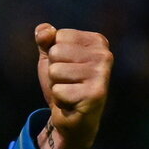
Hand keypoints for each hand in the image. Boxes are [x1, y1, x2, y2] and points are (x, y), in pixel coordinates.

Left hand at [35, 24, 112, 148]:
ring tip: (69, 91)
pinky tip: (72, 103)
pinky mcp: (95, 94)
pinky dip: (59, 99)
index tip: (66, 67)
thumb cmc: (63, 84)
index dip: (54, 55)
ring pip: (55, 71)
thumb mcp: (51, 59)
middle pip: (56, 52)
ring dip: (56, 85)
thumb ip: (46, 41)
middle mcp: (105, 55)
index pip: (58, 36)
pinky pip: (58, 90)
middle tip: (67, 82)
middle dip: (54, 71)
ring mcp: (102, 74)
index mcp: (97, 41)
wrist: (71, 118)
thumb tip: (43, 30)